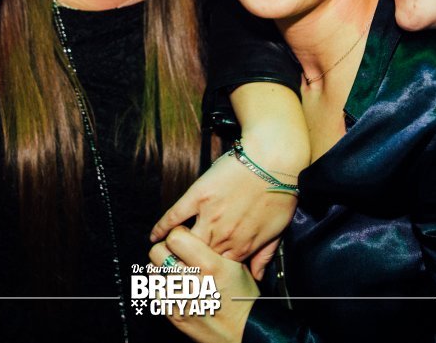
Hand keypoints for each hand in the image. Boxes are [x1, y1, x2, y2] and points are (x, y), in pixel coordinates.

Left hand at [150, 226, 257, 342]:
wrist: (245, 331)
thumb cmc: (242, 297)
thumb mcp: (236, 265)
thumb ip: (212, 248)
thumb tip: (191, 234)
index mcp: (210, 265)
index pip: (175, 237)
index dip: (179, 234)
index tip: (184, 238)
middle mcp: (192, 282)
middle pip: (158, 251)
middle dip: (167, 248)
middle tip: (177, 253)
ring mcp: (180, 300)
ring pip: (153, 270)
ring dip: (163, 266)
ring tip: (176, 269)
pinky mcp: (173, 314)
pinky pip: (155, 290)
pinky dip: (161, 284)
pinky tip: (173, 284)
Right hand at [152, 150, 295, 276]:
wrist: (274, 158)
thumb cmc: (280, 192)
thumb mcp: (277, 230)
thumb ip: (264, 256)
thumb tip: (255, 276)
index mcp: (242, 248)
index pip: (217, 271)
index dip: (206, 274)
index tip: (198, 275)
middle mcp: (223, 237)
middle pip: (197, 260)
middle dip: (186, 266)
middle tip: (176, 268)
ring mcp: (208, 217)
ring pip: (183, 243)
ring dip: (173, 250)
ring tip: (165, 254)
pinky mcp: (198, 196)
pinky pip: (174, 216)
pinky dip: (162, 226)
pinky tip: (154, 235)